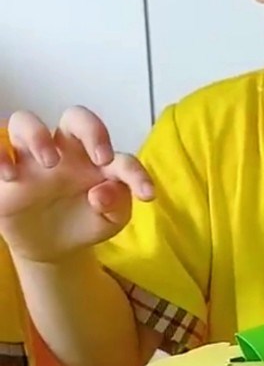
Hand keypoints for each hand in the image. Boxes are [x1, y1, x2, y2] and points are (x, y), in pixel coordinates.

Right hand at [0, 107, 153, 263]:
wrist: (55, 248)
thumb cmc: (88, 221)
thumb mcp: (111, 219)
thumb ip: (117, 204)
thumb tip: (101, 193)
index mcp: (97, 159)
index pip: (120, 156)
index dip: (136, 173)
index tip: (147, 195)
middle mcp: (65, 151)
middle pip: (74, 117)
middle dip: (90, 128)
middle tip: (100, 158)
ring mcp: (32, 159)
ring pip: (25, 121)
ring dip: (36, 135)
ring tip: (48, 162)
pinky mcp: (7, 174)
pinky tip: (11, 176)